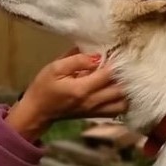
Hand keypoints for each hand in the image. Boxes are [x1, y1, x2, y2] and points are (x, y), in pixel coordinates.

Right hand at [5, 50, 127, 139]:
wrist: (38, 110)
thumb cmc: (44, 86)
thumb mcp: (55, 68)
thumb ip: (77, 60)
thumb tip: (98, 55)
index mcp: (82, 89)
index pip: (109, 73)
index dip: (118, 60)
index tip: (121, 49)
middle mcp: (93, 101)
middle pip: (122, 88)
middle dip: (126, 74)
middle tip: (125, 61)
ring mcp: (97, 110)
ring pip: (124, 101)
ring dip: (127, 88)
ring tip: (123, 75)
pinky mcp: (98, 115)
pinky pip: (119, 110)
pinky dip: (124, 99)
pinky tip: (120, 89)